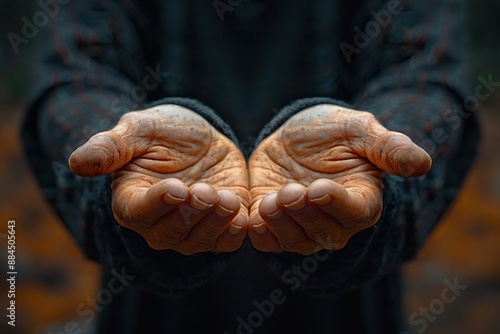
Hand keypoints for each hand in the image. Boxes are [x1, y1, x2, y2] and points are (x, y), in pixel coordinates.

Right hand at [69, 105, 248, 254]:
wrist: (198, 137)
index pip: (138, 212)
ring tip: (228, 199)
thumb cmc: (161, 131)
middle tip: (205, 191)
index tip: (177, 187)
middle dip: (190, 214)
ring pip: (199, 241)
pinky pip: (224, 241)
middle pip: (170, 233)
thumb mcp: (137, 129)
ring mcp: (190, 226)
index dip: (158, 204)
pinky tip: (242, 218)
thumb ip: (110, 147)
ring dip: (214, 224)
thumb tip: (76, 163)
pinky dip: (233, 234)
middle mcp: (159, 221)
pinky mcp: (217, 224)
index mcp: (132, 199)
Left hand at [248, 104, 430, 254]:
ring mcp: (303, 226)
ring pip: (294, 241)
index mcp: (361, 199)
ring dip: (281, 225)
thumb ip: (388, 147)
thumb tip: (423, 164)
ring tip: (270, 201)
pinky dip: (260, 233)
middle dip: (305, 215)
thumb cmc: (333, 131)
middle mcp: (334, 221)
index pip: (355, 213)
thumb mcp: (359, 129)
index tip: (318, 187)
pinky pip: (267, 241)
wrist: (295, 135)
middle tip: (291, 191)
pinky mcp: (275, 224)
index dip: (336, 205)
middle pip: (324, 234)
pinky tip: (253, 215)